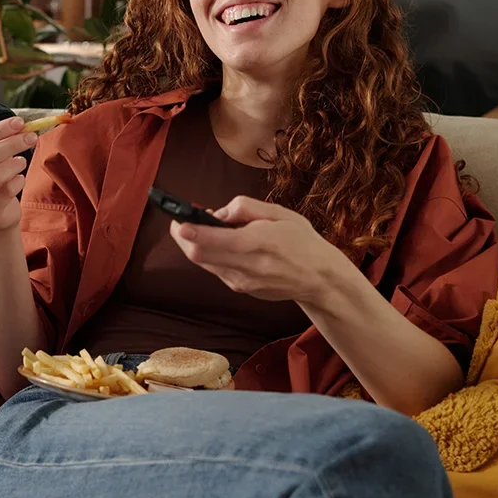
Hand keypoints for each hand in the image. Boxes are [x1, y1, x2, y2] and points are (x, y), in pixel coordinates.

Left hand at [168, 196, 356, 305]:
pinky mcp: (241, 289)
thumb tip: (216, 214)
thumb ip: (244, 208)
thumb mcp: (278, 214)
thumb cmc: (302, 241)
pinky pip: (216, 270)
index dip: (188, 231)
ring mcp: (242, 282)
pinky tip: (220, 244)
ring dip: (196, 246)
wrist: (320, 279)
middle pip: (198, 255)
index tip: (176, 220)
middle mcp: (246, 267)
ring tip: (202, 229)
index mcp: (257, 243)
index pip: (211, 241)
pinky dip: (211, 255)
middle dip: (183, 237)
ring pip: (204, 263)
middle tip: (181, 221)